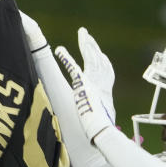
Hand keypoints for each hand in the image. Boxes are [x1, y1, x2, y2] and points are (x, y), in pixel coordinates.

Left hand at [54, 27, 116, 141]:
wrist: (101, 129)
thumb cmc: (102, 129)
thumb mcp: (102, 121)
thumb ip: (99, 120)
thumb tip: (98, 133)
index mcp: (105, 91)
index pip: (106, 69)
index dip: (102, 59)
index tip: (100, 52)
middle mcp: (101, 82)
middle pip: (98, 58)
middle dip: (92, 45)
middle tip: (86, 34)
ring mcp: (92, 81)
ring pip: (90, 57)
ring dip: (85, 44)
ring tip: (82, 34)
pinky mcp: (82, 83)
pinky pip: (72, 67)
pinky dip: (66, 58)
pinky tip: (59, 50)